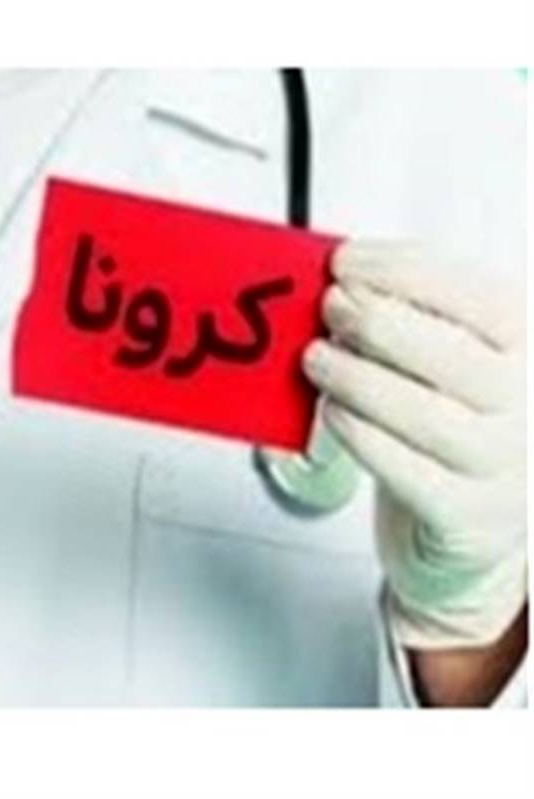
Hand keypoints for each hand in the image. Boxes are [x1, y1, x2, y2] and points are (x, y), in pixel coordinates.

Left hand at [302, 241, 526, 648]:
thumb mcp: (454, 354)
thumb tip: (345, 284)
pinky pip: (405, 471)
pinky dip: (360, 434)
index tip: (344, 260)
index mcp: (532, 345)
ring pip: (424, 415)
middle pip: (448, 355)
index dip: (402, 271)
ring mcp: (504, 463)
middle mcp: (531, 402)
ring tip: (316, 358)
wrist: (479, 517)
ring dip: (356, 379)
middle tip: (328, 309)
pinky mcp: (466, 514)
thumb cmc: (458, 418)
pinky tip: (332, 410)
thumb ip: (413, 317)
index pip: (476, 296)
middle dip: (374, 324)